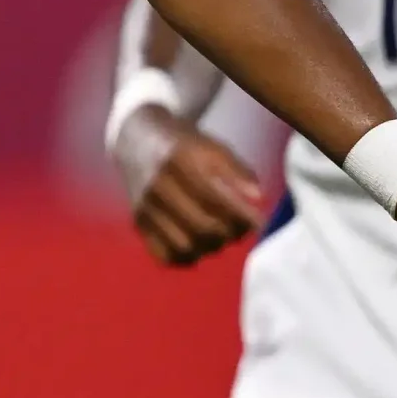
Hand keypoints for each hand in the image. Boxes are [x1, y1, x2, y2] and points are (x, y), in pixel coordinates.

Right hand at [113, 106, 267, 267]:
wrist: (137, 140)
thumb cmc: (184, 145)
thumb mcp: (213, 147)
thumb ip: (237, 171)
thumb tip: (257, 199)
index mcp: (178, 160)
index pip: (215, 198)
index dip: (241, 216)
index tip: (259, 222)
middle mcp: (157, 185)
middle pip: (202, 227)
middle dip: (230, 234)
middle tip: (240, 231)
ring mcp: (144, 207)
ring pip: (184, 247)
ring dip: (210, 248)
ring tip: (220, 236)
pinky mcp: (137, 223)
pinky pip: (166, 256)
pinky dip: (188, 257)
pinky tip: (198, 243)